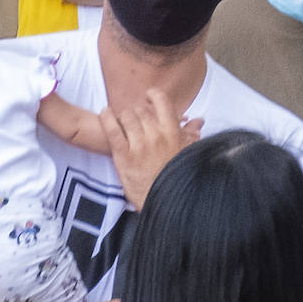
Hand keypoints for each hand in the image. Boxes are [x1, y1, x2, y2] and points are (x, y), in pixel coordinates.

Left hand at [101, 89, 202, 208]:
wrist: (165, 205)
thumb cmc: (176, 179)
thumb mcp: (187, 155)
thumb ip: (190, 135)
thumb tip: (197, 120)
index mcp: (172, 133)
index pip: (162, 102)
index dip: (153, 95)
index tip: (149, 97)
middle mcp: (156, 135)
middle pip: (142, 109)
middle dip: (138, 110)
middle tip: (136, 118)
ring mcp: (139, 145)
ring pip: (127, 116)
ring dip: (124, 116)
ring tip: (122, 121)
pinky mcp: (123, 156)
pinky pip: (112, 130)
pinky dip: (106, 118)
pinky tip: (104, 112)